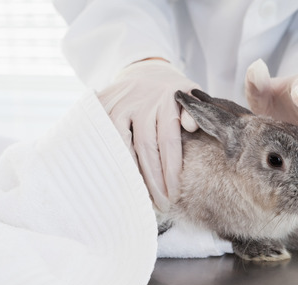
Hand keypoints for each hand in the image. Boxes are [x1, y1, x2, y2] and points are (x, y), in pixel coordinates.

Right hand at [97, 59, 198, 211]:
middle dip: (152, 180)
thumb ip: (194, 111)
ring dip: (128, 171)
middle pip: (146, 147)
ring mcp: (121, 101)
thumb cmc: (173, 90)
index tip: (173, 195)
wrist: (145, 68)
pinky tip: (111, 173)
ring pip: (121, 142)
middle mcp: (143, 100)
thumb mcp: (191, 94)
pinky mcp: (104, 101)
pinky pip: (102, 131)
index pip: (169, 143)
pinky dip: (106, 152)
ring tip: (135, 195)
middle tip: (158, 204)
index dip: (170, 172)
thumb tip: (190, 126)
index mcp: (168, 99)